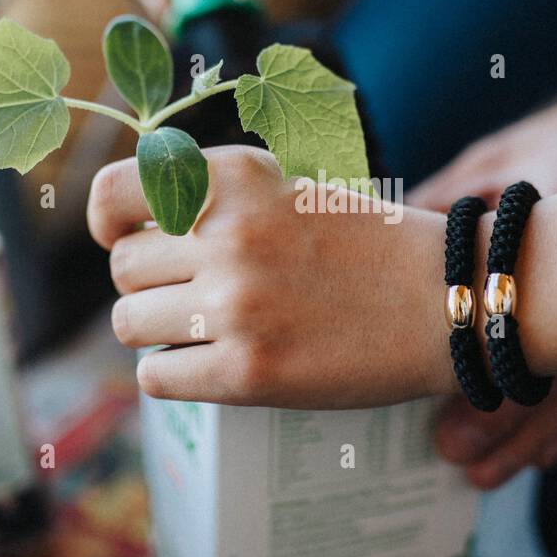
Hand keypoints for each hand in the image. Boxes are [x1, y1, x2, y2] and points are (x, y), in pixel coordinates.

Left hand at [88, 146, 456, 407]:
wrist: (447, 300)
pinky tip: (211, 367)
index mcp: (234, 179)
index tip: (122, 240)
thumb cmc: (373, 248)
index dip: (109, 222)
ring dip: (159, 332)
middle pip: (124, 270)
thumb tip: (138, 231)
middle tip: (194, 297)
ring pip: (130, 325)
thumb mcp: (292, 190)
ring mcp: (234, 305)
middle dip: (150, 285)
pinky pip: (156, 377)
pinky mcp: (247, 370)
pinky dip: (175, 375)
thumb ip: (221, 199)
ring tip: (204, 333)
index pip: (116, 191)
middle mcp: (226, 235)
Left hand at [412, 95, 556, 482]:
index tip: (444, 382)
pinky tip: (538, 457)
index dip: (490, 339)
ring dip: (535, 434)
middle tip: (455, 454)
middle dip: (509, 412)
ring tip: (483, 474)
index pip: (531, 281)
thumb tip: (374, 246)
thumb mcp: (495, 161)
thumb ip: (440, 206)